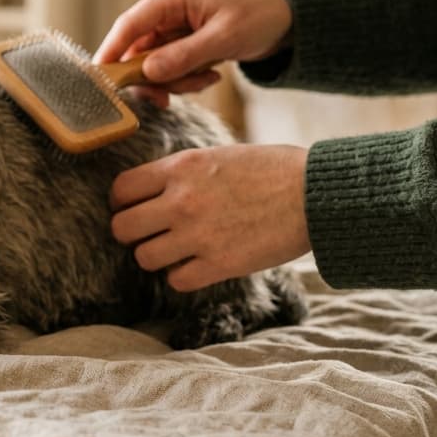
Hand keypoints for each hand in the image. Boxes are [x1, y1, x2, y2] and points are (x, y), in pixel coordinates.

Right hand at [93, 0, 292, 107]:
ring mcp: (171, 29)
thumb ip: (184, 56)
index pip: (129, 25)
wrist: (285, 17)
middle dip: (155, 78)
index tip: (101, 80)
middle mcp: (165, 12)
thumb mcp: (224, 37)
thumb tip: (147, 73)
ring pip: (153, 66)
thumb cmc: (258, 16)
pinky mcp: (180, 44)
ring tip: (208, 78)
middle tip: (169, 98)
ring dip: (176, 81)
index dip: (111, 51)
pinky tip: (211, 75)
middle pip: (137, 52)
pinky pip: (170, 70)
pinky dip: (186, 80)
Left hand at [109, 144, 310, 291]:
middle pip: (122, 228)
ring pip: (145, 258)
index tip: (133, 208)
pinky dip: (183, 276)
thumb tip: (154, 187)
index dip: (122, 202)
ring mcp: (199, 235)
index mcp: (180, 168)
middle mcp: (181, 201)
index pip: (121, 190)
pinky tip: (198, 264)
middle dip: (132, 233)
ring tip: (176, 250)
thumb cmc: (272, 169)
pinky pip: (177, 280)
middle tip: (149, 233)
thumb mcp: (218, 156)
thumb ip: (183, 172)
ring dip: (157, 257)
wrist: (315, 193)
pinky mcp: (220, 264)